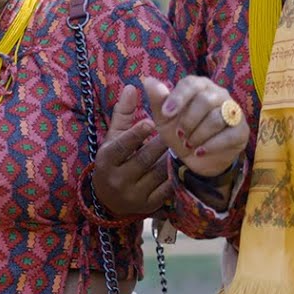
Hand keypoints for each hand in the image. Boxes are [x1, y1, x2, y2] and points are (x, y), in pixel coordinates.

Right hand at [91, 84, 172, 215]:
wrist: (108, 200)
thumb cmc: (113, 161)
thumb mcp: (113, 137)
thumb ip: (123, 113)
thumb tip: (131, 87)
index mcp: (106, 160)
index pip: (122, 146)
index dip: (136, 134)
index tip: (151, 122)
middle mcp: (118, 179)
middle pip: (144, 159)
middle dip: (162, 144)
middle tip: (179, 130)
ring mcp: (133, 195)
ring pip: (158, 173)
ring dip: (173, 158)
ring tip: (186, 144)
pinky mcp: (148, 206)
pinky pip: (166, 189)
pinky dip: (177, 176)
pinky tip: (185, 164)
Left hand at [143, 76, 248, 178]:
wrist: (195, 156)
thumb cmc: (179, 131)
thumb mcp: (164, 119)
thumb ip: (158, 100)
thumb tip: (148, 80)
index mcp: (199, 86)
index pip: (191, 84)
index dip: (178, 98)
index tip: (166, 113)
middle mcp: (218, 94)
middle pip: (205, 101)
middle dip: (188, 121)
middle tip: (180, 135)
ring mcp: (233, 112)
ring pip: (216, 118)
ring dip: (198, 135)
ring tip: (189, 144)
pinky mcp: (241, 131)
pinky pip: (229, 135)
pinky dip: (211, 145)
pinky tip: (200, 151)